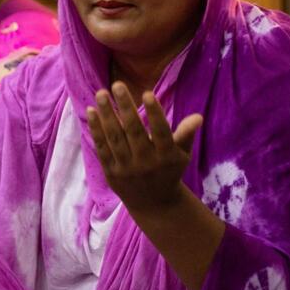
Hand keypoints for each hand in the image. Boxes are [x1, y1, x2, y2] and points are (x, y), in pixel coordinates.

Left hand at [86, 82, 202, 211]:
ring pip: (115, 138)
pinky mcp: (111, 172)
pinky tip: (91, 111)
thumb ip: (186, 134)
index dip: (154, 113)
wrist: (153, 204)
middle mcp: (146, 162)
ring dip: (107, 115)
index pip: (161, 131)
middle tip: (117, 85)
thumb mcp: (182, 155)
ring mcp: (127, 168)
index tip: (147, 93)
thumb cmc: (169, 171)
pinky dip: (96, 130)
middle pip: (134, 131)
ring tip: (101, 93)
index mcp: (166, 156)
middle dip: (125, 107)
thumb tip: (197, 116)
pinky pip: (102, 148)